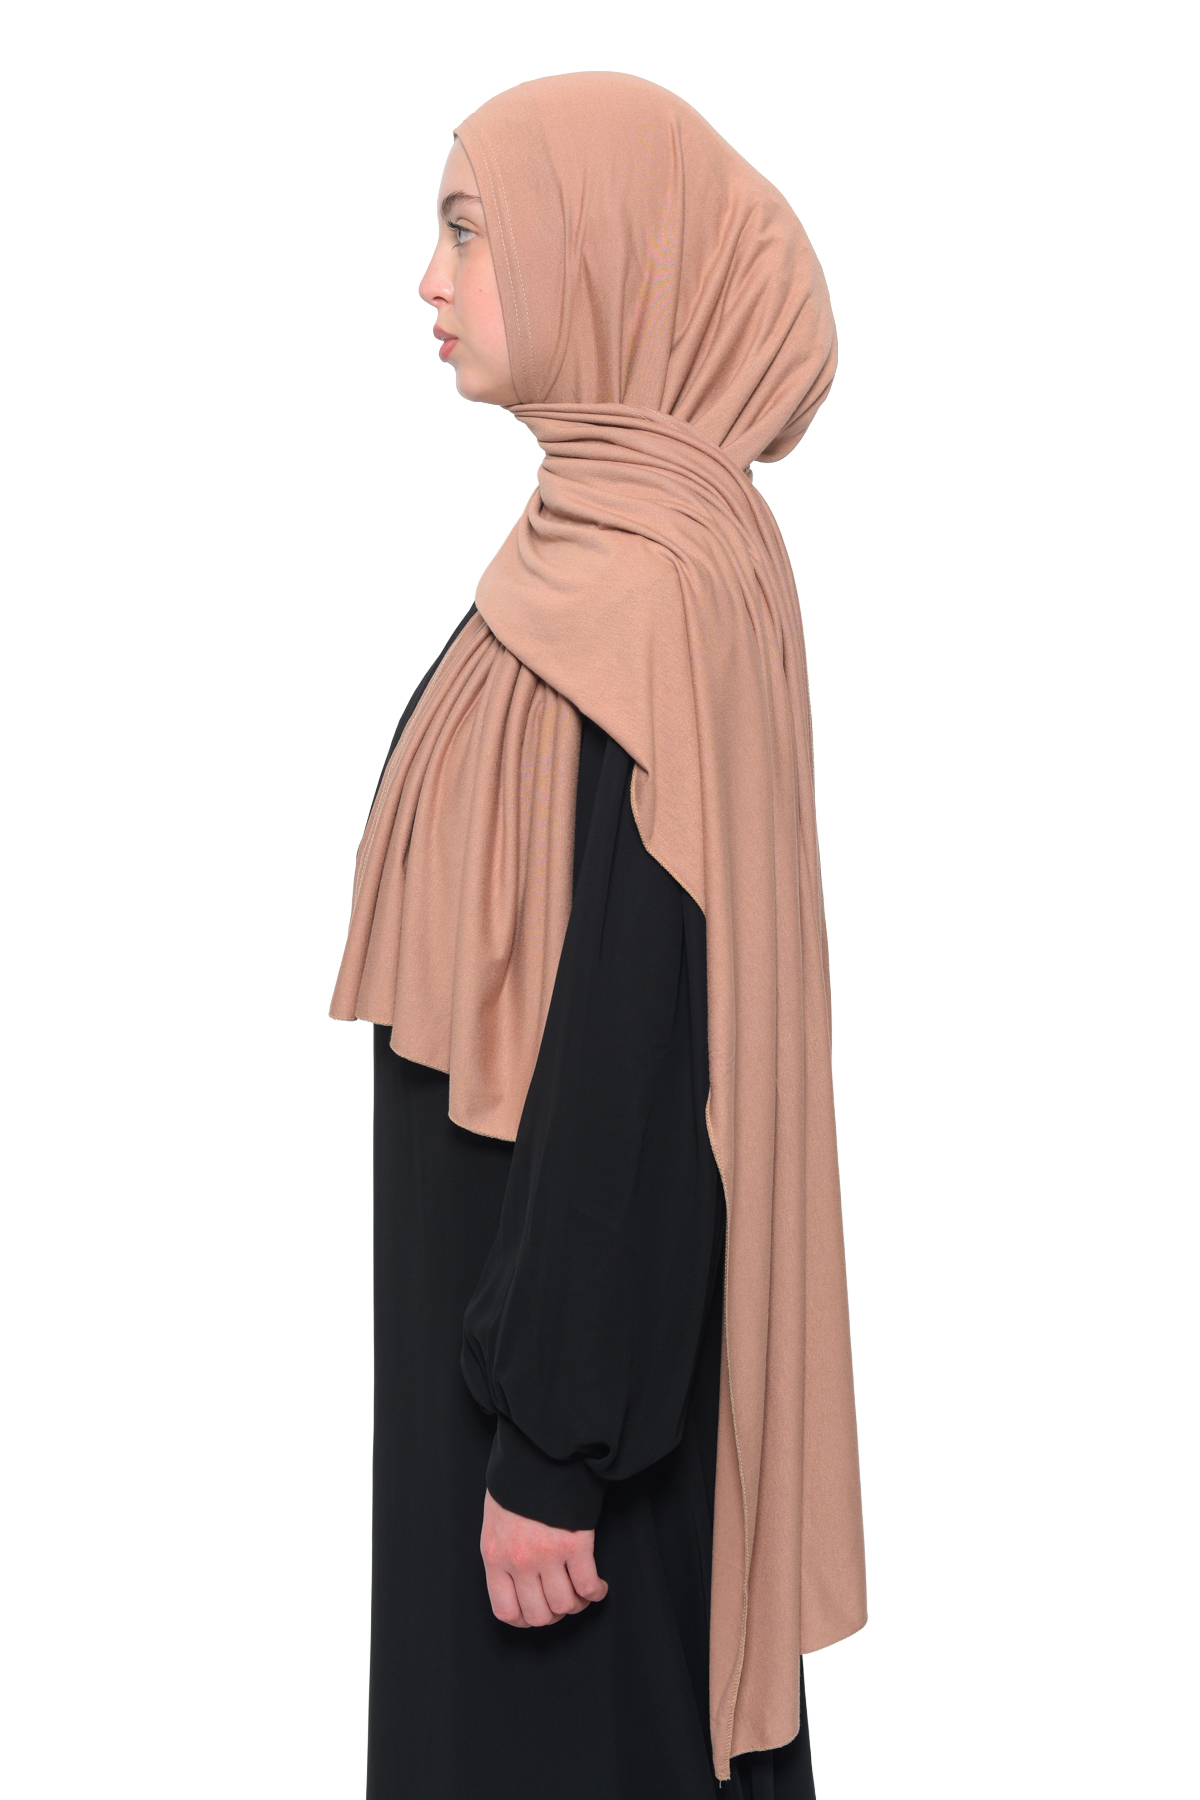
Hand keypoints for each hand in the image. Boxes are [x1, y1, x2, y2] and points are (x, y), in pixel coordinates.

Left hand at [480, 1489, 608, 1627]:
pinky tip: (598, 1587)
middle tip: (562, 1601)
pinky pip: (588, 1586)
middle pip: (539, 1615)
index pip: (506, 1611)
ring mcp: (547, 1554)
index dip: (526, 1618)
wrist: (540, 1450)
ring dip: (577, 1604)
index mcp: (495, 1555)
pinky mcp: (575, 1543)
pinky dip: (596, 1592)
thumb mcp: (495, 1521)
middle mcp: (519, 1561)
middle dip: (554, 1614)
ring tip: (582, 1592)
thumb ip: (503, 1552)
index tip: (538, 1610)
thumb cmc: (517, 1483)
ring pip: (565, 1605)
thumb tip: (518, 1581)